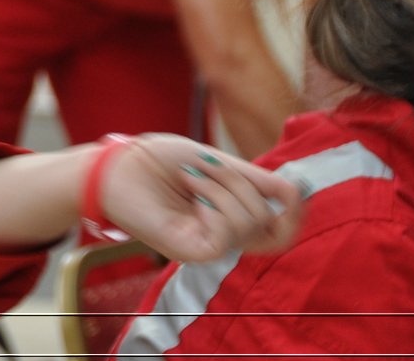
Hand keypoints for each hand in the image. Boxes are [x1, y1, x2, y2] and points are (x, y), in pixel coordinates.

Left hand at [100, 134, 302, 263]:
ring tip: (189, 177)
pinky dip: (214, 207)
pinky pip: (225, 238)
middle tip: (203, 166)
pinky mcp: (190, 252)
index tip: (292, 188)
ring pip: (249, 225)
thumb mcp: (215, 162)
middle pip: (270, 223)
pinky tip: (191, 197)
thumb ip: (254, 179)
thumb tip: (298, 189)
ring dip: (223, 188)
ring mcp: (207, 245)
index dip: (296, 212)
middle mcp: (223, 235)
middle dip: (243, 183)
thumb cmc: (157, 161)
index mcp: (231, 215)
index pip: (281, 231)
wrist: (115, 164)